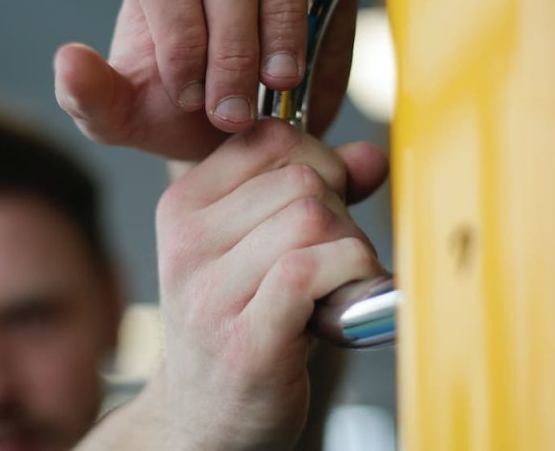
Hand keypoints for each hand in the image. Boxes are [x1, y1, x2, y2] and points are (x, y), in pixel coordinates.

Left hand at [55, 0, 358, 161]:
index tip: (193, 100)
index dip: (183, 40)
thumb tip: (69, 59)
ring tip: (280, 81)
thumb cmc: (178, 113)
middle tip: (234, 113)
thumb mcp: (124, 119)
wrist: (242, 129)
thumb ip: (89, 96)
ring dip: (280, 21)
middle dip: (231, 47)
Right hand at [147, 119, 387, 448]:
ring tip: (336, 287)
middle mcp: (189, 243)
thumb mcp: (260, 246)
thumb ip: (314, 193)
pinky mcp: (246, 339)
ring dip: (350, 251)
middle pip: (302, 178)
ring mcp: (211, 293)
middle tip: (332, 258)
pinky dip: (348, 280)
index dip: (320, 161)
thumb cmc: (240, 324)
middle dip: (341, 212)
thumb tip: (370, 156)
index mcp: (184, 206)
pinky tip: (340, 307)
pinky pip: (312, 270)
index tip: (324, 203)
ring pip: (313, 219)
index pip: (270, 137)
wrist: (206, 416)